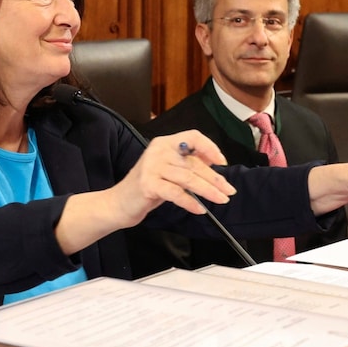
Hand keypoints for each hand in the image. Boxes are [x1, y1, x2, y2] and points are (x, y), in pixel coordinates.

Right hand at [112, 130, 236, 222]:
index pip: (193, 136)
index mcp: (164, 143)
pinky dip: (190, 202)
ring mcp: (152, 167)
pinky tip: (200, 209)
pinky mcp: (148, 184)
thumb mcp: (168, 170)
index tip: (222, 162)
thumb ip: (187, 163)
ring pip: (188, 178)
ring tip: (221, 199)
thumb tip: (215, 162)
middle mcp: (158, 151)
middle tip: (228, 190)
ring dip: (208, 191)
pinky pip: (176, 193)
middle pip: (193, 162)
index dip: (210, 148)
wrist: (119, 203)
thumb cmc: (147, 187)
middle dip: (215, 178)